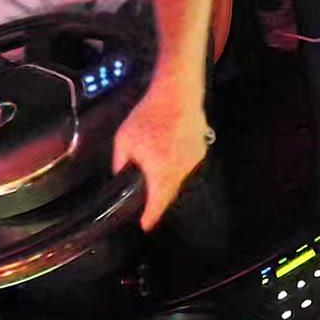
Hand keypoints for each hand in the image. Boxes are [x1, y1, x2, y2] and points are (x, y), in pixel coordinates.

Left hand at [112, 69, 208, 230]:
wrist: (177, 94)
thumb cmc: (148, 116)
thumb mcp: (124, 139)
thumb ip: (121, 162)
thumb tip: (119, 174)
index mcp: (160, 172)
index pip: (156, 204)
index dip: (150, 217)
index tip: (145, 225)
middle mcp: (180, 171)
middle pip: (168, 193)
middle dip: (157, 198)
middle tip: (147, 199)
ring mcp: (193, 162)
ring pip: (178, 179)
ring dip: (167, 178)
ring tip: (156, 162)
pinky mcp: (200, 151)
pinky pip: (186, 165)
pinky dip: (176, 164)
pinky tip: (168, 149)